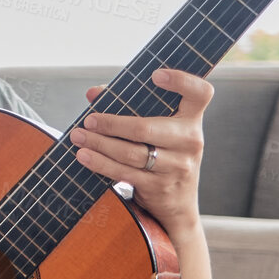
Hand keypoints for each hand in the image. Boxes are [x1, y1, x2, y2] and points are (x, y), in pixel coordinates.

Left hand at [69, 68, 211, 234]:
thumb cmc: (162, 154)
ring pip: (131, 152)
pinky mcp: (159, 186)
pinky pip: (124, 172)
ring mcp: (177, 165)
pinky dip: (101, 163)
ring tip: (78, 137)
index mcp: (192, 120)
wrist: (178, 204)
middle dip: (111, 123)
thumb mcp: (158, 130)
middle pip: (146, 127)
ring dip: (99, 144)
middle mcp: (190, 141)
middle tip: (89, 119)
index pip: (200, 94)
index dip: (183, 81)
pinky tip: (84, 156)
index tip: (156, 75)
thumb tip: (93, 92)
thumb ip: (130, 107)